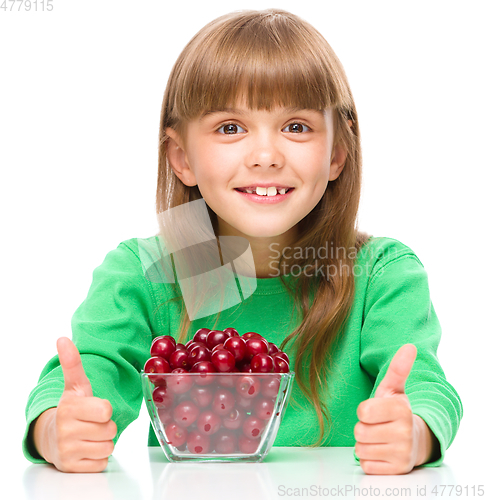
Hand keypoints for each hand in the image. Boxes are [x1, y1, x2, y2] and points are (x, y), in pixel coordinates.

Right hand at [33, 337, 116, 472]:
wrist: (52, 437)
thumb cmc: (71, 408)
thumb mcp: (74, 386)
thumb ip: (72, 363)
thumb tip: (62, 339)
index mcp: (69, 407)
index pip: (106, 410)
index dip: (105, 409)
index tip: (94, 408)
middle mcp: (66, 430)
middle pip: (110, 430)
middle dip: (106, 426)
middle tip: (93, 423)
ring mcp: (67, 450)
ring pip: (108, 447)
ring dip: (104, 442)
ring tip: (90, 435)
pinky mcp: (72, 467)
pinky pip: (101, 463)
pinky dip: (98, 457)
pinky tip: (87, 449)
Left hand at [354, 344, 434, 474]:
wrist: (416, 440)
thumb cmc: (397, 412)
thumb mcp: (394, 389)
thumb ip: (398, 368)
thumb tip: (409, 346)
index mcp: (401, 409)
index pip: (363, 411)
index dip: (364, 411)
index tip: (375, 411)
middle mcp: (404, 432)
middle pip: (360, 431)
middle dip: (364, 428)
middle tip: (377, 426)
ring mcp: (402, 453)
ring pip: (361, 449)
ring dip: (365, 444)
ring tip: (379, 438)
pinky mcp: (397, 470)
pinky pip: (366, 465)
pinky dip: (369, 460)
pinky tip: (381, 451)